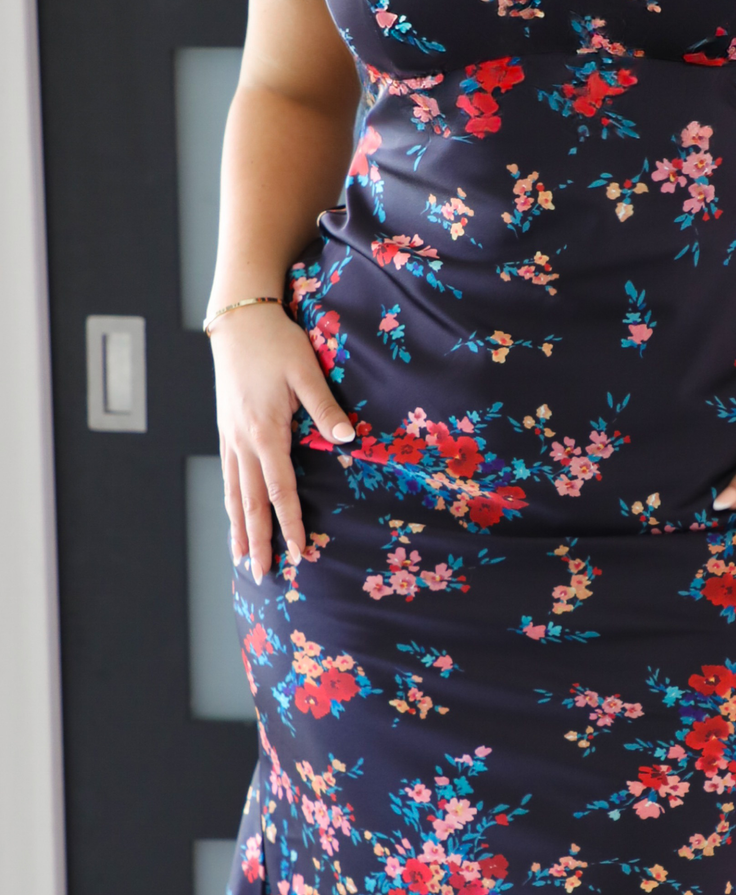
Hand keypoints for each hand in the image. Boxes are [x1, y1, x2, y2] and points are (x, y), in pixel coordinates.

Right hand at [209, 303, 355, 581]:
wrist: (237, 320)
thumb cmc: (275, 342)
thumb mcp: (305, 370)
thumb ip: (326, 408)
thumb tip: (350, 440)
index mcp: (265, 432)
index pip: (280, 490)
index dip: (290, 524)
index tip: (299, 554)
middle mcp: (242, 441)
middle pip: (251, 502)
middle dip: (258, 540)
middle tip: (262, 575)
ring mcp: (230, 437)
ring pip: (234, 492)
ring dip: (239, 528)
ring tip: (241, 558)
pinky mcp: (226, 430)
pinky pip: (229, 476)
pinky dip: (231, 502)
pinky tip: (234, 516)